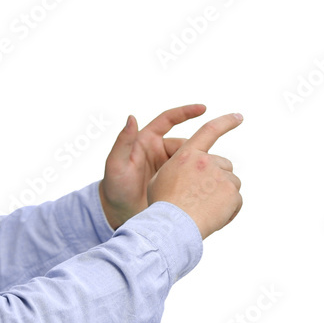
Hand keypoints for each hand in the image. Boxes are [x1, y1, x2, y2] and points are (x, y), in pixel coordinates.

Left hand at [99, 104, 205, 228]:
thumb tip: (131, 117)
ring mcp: (170, 166)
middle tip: (207, 162)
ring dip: (202, 164)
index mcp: (147, 140)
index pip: (168, 120)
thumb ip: (123, 142)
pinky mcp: (177, 181)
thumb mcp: (116, 164)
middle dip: (198, 150)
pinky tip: (209, 183)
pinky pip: (194, 174)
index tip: (203, 109)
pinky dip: (202, 177)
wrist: (120, 214)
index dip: (185, 112)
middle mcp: (161, 150)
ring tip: (209, 175)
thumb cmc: (114, 187)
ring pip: (193, 159)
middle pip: (186, 143)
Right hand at [147, 112, 242, 239]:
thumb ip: (178, 168)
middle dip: (218, 178)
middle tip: (203, 196)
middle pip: (223, 164)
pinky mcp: (232, 193)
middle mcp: (206, 161)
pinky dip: (229, 210)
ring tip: (205, 209)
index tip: (239, 117)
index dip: (225, 122)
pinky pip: (237, 201)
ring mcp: (220, 176)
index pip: (209, 131)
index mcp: (187, 154)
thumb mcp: (160, 178)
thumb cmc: (162, 205)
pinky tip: (213, 217)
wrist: (172, 226)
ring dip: (223, 195)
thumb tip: (187, 171)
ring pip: (231, 183)